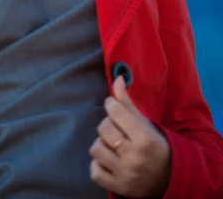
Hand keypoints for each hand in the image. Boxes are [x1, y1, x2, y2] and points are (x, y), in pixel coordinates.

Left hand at [88, 75, 170, 196]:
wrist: (170, 179)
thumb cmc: (155, 145)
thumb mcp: (146, 123)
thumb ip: (127, 102)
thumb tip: (117, 78)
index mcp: (144, 138)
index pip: (115, 111)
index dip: (111, 105)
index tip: (114, 107)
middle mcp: (134, 157)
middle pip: (104, 128)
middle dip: (107, 124)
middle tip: (116, 128)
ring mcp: (125, 174)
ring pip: (96, 149)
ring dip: (101, 143)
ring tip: (112, 144)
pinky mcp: (118, 188)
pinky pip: (95, 172)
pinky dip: (98, 164)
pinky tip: (108, 160)